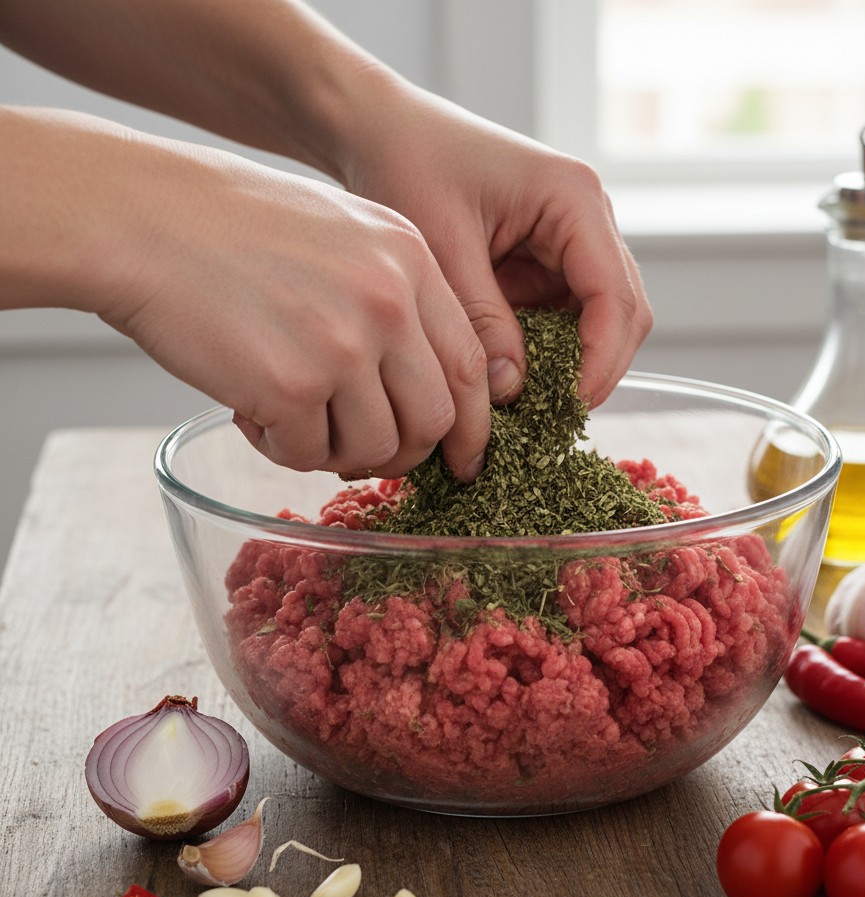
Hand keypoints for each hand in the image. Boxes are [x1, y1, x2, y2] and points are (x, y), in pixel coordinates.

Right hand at [99, 134, 491, 480]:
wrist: (140, 218)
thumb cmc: (232, 228)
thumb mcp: (344, 235)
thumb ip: (397, 301)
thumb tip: (424, 390)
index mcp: (411, 261)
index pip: (472, 365)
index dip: (472, 425)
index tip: (461, 458)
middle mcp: (390, 302)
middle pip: (434, 418)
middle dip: (404, 452)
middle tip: (361, 450)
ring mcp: (344, 344)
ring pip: (376, 448)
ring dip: (334, 452)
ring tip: (289, 416)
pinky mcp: (291, 385)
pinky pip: (309, 455)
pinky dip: (280, 449)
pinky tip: (249, 411)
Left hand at [336, 72, 652, 406]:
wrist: (383, 133)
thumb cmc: (409, 166)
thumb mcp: (442, 247)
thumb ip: (482, 320)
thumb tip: (512, 391)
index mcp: (574, 198)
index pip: (615, 295)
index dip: (600, 359)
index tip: (567, 406)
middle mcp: (587, 218)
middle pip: (624, 312)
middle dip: (595, 369)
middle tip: (552, 419)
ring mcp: (573, 241)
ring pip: (600, 321)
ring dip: (572, 363)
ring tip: (532, 405)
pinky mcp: (550, 261)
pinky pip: (565, 318)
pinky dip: (547, 352)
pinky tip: (515, 376)